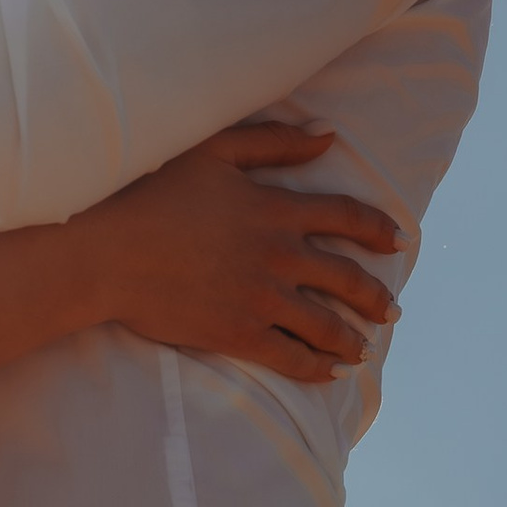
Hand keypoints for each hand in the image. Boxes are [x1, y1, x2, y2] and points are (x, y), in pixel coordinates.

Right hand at [80, 124, 403, 382]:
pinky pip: (289, 356)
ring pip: (325, 324)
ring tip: (365, 348)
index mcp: (276, 209)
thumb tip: (328, 135)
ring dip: (352, 338)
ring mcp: (260, 298)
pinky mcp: (236, 333)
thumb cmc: (151, 191)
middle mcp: (279, 255)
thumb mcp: (214, 151)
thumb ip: (274, 142)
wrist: (105, 251)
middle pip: (346, 278)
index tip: (400, 243)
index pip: (347, 218)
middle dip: (375, 297)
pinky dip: (316, 366)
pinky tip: (330, 372)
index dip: (379, 230)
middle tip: (391, 310)